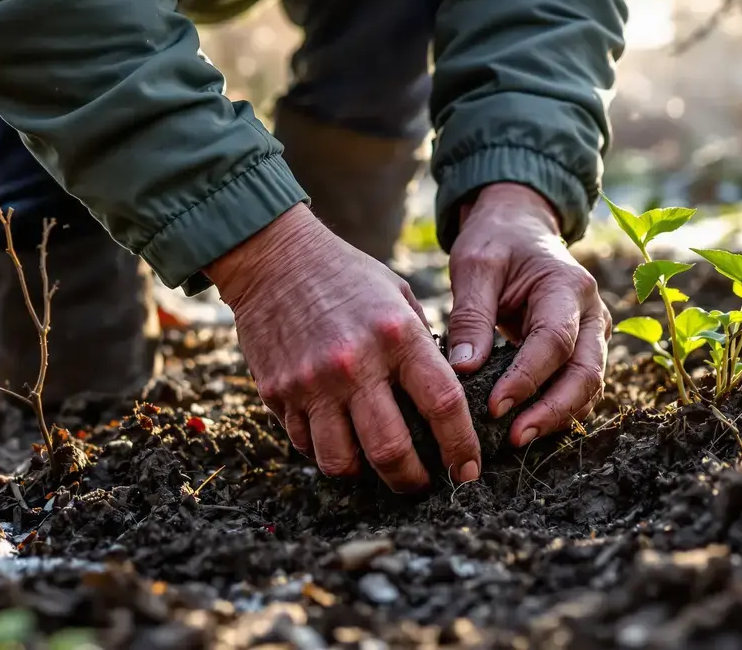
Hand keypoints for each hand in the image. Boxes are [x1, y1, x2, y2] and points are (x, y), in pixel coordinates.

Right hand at [205, 205, 479, 491]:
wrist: (273, 257)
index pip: (442, 405)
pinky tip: (339, 440)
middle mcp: (354, 364)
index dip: (461, 447)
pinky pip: (305, 444)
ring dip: (365, 474)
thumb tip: (442, 401)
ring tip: (377, 468)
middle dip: (414, 480)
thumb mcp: (399, 298)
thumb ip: (421, 347)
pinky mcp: (278, 392)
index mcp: (396, 336)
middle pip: (391, 450)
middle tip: (423, 485)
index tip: (468, 470)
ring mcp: (311, 382)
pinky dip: (326, 451)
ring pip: (341, 461)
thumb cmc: (348, 276)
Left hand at [447, 183, 610, 446]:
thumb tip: (464, 370)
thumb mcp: (475, 266)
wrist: (520, 229)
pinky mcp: (583, 350)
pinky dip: (557, 411)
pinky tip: (526, 427)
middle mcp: (592, 313)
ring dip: (557, 417)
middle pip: (587, 372)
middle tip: (514, 437)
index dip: (527, 378)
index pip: (554, 341)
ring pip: (589, 386)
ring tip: (516, 439)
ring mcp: (593, 334)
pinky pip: (578, 387)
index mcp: (567, 286)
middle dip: (552, 410)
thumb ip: (471, 316)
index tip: (493, 407)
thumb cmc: (496, 243)